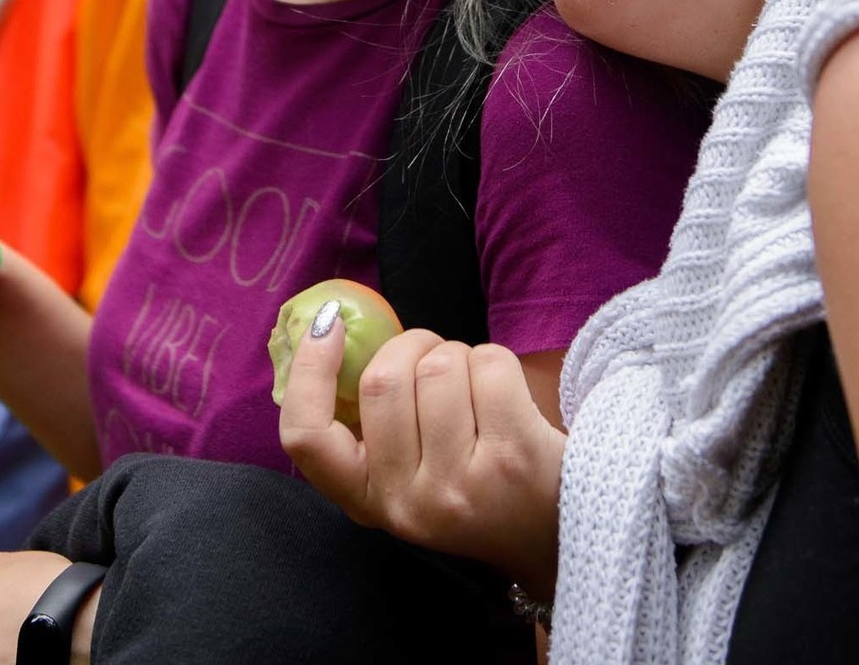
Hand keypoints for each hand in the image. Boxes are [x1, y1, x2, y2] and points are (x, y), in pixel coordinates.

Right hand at [278, 318, 563, 590]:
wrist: (551, 534)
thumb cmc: (469, 485)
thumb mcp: (405, 477)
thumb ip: (372, 426)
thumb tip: (335, 330)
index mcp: (368, 501)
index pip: (307, 437)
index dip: (309, 371)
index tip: (330, 324)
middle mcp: (408, 502)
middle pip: (383, 380)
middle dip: (411, 345)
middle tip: (434, 358)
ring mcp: (461, 484)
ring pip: (439, 365)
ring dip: (459, 354)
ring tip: (475, 387)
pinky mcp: (514, 457)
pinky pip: (489, 364)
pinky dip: (497, 361)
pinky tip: (506, 395)